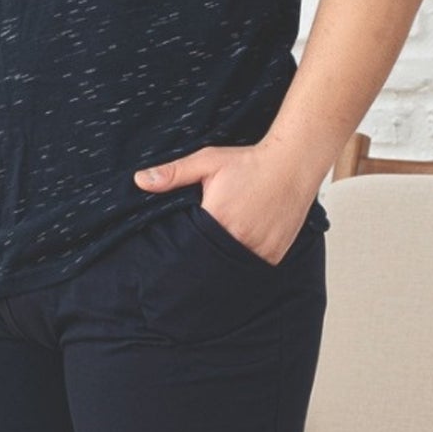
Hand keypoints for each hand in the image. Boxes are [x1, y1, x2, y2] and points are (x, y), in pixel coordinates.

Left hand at [133, 142, 315, 266]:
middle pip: (211, 262)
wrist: (293, 163)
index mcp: (217, 220)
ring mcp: (260, 249)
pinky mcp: (275, 254)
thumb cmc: (249, 162)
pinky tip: (239, 254)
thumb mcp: (207, 162)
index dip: (181, 254)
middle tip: (194, 262)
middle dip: (202, 262)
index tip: (175, 257)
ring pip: (233, 269)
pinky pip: (254, 268)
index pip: (189, 249)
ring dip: (224, 265)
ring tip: (216, 258)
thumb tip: (139, 180)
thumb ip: (173, 174)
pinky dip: (246, 264)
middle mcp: (240, 239)